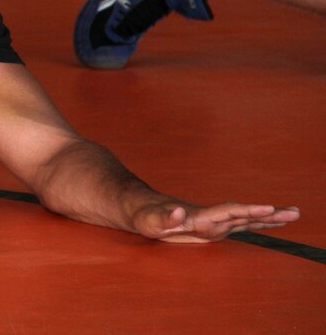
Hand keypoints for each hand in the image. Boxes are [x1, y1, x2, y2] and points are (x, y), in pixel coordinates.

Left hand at [134, 200, 300, 242]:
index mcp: (199, 216)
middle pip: (243, 214)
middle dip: (268, 214)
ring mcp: (213, 222)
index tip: (267, 209)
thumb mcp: (150, 220)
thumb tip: (179, 212)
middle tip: (293, 212)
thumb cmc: (145, 217)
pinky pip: (239, 225)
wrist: (142, 208)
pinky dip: (256, 224)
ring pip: (245, 220)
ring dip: (268, 218)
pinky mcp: (212, 228)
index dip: (247, 211)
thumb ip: (165, 218)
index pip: (228, 212)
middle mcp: (210, 217)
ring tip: (293, 214)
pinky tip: (271, 222)